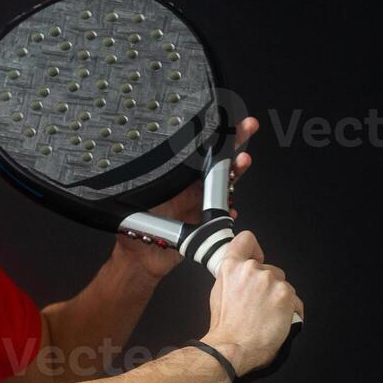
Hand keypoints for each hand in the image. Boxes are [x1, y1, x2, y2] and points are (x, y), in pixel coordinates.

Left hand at [111, 116, 260, 282]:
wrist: (143, 259)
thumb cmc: (135, 230)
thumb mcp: (137, 203)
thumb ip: (141, 188)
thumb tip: (135, 168)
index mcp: (174, 179)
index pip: (196, 153)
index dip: (211, 137)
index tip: (223, 122)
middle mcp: (191, 188)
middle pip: (218, 161)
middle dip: (234, 142)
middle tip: (247, 128)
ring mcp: (202, 204)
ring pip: (226, 183)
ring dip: (237, 172)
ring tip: (242, 161)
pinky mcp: (208, 223)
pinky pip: (224, 214)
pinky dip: (228, 211)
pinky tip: (228, 209)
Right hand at [202, 229, 303, 376]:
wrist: (233, 347)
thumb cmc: (225, 327)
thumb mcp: (218, 294)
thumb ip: (231, 277)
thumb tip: (240, 275)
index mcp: (231, 267)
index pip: (246, 240)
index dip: (253, 249)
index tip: (257, 258)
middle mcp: (252, 270)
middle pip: (270, 269)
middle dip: (268, 285)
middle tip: (258, 305)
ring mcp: (270, 282)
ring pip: (283, 285)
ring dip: (279, 299)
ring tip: (266, 317)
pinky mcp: (286, 295)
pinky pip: (295, 301)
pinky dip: (290, 312)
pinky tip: (277, 322)